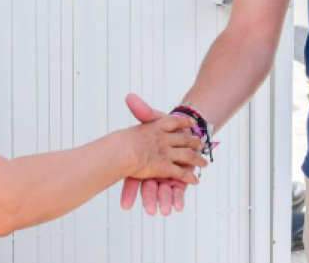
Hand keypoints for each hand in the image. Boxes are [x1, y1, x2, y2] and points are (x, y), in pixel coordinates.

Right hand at [119, 93, 193, 215]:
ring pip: (164, 190)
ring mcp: (166, 169)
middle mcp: (153, 164)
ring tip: (167, 211)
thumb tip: (129, 97)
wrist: (183, 127)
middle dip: (150, 199)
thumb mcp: (150, 117)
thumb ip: (141, 110)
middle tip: (149, 211)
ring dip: (167, 200)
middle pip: (149, 186)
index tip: (125, 205)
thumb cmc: (162, 124)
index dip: (128, 192)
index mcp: (143, 156)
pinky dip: (180, 194)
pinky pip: (179, 182)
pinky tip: (179, 206)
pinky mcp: (178, 172)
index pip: (132, 175)